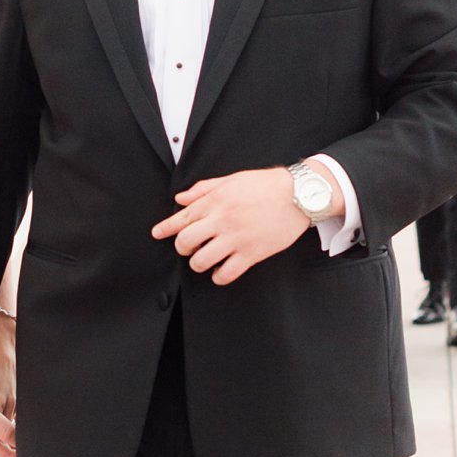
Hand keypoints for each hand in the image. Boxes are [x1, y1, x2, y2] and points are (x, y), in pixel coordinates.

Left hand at [153, 166, 309, 286]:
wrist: (298, 195)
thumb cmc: (266, 185)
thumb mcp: (231, 179)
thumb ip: (203, 189)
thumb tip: (181, 198)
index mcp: (215, 201)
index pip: (181, 218)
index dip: (166, 228)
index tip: (158, 234)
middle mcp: (222, 221)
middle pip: (186, 242)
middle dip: (182, 248)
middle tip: (188, 248)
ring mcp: (236, 239)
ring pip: (201, 261)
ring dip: (198, 263)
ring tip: (204, 259)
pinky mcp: (251, 254)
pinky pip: (226, 274)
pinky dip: (219, 276)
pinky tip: (221, 271)